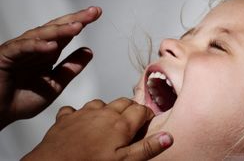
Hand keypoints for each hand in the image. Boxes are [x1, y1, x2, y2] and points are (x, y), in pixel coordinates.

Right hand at [0, 6, 101, 128]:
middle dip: (75, 19)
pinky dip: (37, 46)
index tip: (98, 13)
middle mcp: (35, 47)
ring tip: (78, 26)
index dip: (81, 22)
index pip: (67, 33)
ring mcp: (19, 50)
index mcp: (47, 52)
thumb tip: (89, 51)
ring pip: (41, 35)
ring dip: (59, 30)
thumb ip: (70, 68)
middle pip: (57, 28)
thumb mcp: (54, 84)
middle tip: (94, 12)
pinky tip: (52, 45)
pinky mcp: (5, 56)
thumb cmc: (20, 100)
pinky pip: (22, 48)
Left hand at [22, 98, 172, 160]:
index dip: (147, 115)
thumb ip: (146, 148)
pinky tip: (80, 124)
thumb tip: (168, 137)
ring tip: (108, 123)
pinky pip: (75, 109)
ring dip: (107, 110)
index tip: (148, 123)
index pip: (141, 110)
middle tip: (132, 122)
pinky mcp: (66, 118)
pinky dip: (80, 114)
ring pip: (101, 103)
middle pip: (123, 102)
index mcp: (120, 124)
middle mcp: (104, 113)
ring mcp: (84, 113)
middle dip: (130, 109)